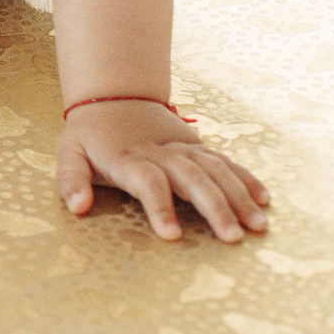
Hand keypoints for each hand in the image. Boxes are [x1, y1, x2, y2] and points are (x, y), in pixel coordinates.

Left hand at [58, 99, 271, 241]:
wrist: (114, 95)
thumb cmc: (90, 135)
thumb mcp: (69, 152)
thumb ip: (71, 179)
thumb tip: (78, 207)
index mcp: (127, 157)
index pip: (147, 182)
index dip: (159, 207)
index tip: (172, 235)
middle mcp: (160, 152)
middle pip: (191, 177)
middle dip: (214, 208)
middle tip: (232, 238)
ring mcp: (183, 148)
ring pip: (215, 170)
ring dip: (238, 197)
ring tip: (258, 226)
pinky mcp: (197, 147)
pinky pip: (225, 161)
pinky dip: (245, 179)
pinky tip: (264, 200)